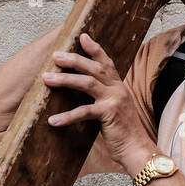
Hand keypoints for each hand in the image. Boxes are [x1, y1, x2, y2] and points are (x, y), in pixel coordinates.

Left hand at [43, 32, 154, 173]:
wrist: (138, 149)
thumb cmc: (124, 131)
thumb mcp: (116, 109)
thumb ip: (105, 98)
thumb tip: (86, 92)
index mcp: (119, 86)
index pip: (106, 61)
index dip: (94, 48)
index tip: (82, 36)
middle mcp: (118, 89)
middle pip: (94, 67)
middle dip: (74, 59)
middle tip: (56, 56)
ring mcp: (114, 100)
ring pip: (87, 83)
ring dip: (65, 79)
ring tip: (47, 78)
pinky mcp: (109, 114)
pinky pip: (84, 112)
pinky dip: (67, 116)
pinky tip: (53, 120)